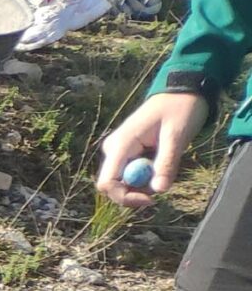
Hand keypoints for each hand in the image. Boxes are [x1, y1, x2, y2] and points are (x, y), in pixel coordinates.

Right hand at [97, 91, 209, 207]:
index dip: (126, 197)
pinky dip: (148, 174)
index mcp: (121, 144)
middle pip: (115, 186)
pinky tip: (161, 158)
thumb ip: (166, 163)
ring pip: (125, 182)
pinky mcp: (127, 153)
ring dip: (146, 182)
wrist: (183, 91)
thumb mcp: (176, 135)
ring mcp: (119, 151)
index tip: (152, 198)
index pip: (107, 183)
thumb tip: (159, 191)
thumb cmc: (180, 108)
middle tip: (165, 181)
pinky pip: (133, 174)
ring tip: (167, 163)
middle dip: (138, 191)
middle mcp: (114, 150)